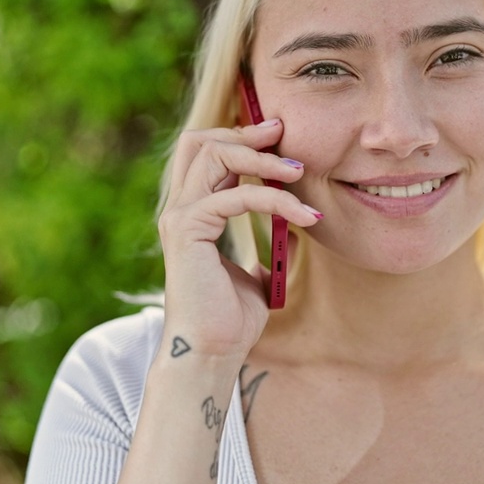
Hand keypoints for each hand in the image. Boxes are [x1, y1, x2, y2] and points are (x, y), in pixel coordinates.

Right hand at [157, 119, 319, 359]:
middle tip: (283, 132)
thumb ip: (270, 250)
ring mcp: (180, 217)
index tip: (279, 137)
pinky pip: (235, 197)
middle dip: (246, 131)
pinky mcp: (188, 231)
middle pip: (202, 141)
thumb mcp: (258, 277)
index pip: (207, 153)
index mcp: (193, 214)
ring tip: (299, 171)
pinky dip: (274, 200)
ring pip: (215, 156)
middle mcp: (180, 209)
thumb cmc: (231, 320)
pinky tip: (304, 216)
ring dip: (263, 159)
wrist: (213, 352)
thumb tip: (296, 234)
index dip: (241, 138)